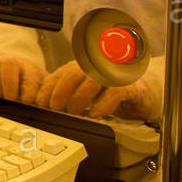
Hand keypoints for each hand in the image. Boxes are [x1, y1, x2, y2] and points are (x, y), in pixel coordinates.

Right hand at [0, 55, 45, 104]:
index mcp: (28, 68)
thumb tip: (46, 111)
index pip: (29, 78)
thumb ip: (42, 95)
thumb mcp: (39, 85)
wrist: (13, 63)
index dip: (28, 91)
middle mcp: (10, 62)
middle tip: (11, 100)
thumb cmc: (26, 79)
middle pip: (9, 67)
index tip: (27, 102)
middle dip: (10, 87)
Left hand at [36, 61, 160, 119]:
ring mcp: (112, 75)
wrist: (140, 94)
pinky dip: (103, 104)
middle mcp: (95, 67)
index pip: (59, 74)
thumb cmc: (108, 92)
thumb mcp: (84, 91)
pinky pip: (114, 92)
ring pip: (91, 82)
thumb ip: (66, 93)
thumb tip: (43, 104)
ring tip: (74, 113)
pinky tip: (96, 114)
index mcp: (81, 67)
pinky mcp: (128, 86)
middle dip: (60, 92)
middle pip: (72, 74)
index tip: (40, 103)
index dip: (47, 88)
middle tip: (55, 109)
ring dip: (78, 99)